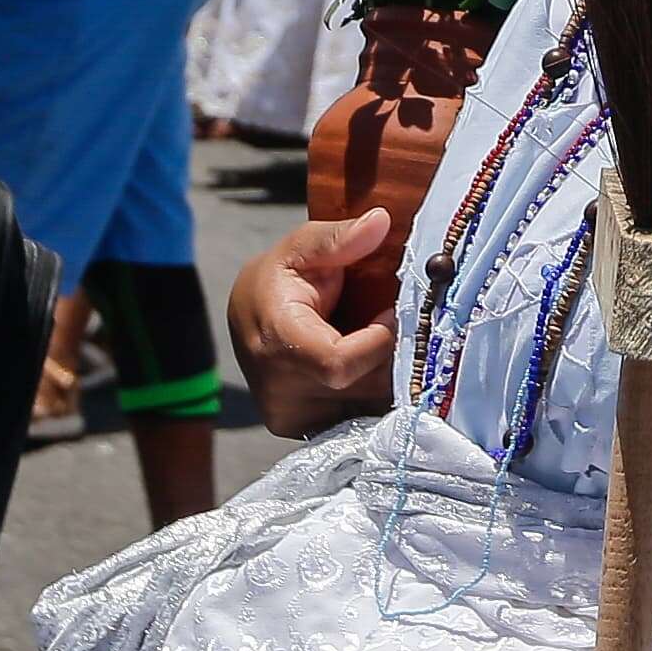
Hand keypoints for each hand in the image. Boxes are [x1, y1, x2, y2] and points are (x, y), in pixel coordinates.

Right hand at [225, 211, 395, 435]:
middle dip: (392, 354)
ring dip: (387, 374)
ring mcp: (291, 417)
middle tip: (401, 323)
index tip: (395, 311)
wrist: (250, 320)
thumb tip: (380, 221)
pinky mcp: (303, 429)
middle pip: (363, 387)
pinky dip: (374, 391)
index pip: (339, 364)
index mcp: (276, 343)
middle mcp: (280, 392)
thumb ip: (338, 238)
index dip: (378, 340)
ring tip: (383, 339)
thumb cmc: (278, 278)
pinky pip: (358, 417)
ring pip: (366, 406)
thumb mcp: (301, 247)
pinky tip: (373, 364)